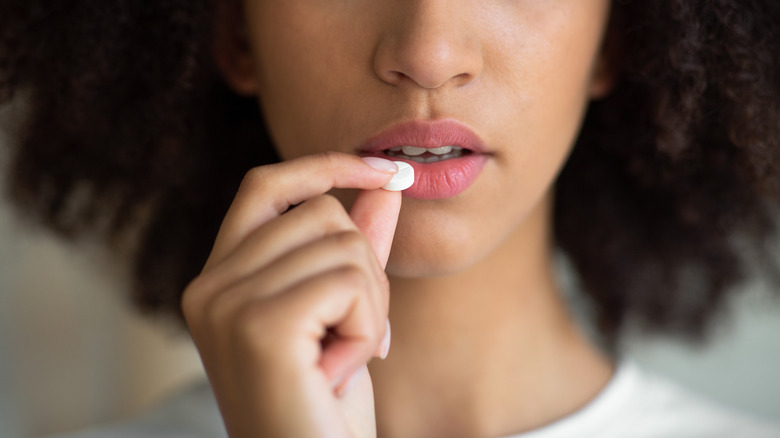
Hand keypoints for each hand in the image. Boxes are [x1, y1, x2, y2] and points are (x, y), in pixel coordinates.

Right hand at [181, 152, 400, 437]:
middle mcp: (209, 285)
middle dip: (366, 271)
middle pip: (323, 213)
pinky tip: (341, 370)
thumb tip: (385, 185)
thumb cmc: (325, 404)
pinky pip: (350, 281)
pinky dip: (369, 327)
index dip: (327, 167)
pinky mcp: (260, 325)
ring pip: (346, 245)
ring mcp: (227, 304)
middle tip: (358, 334)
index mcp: (219, 278)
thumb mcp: (345, 313)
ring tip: (343, 357)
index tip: (388, 172)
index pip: (267, 185)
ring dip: (370, 307)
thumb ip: (357, 246)